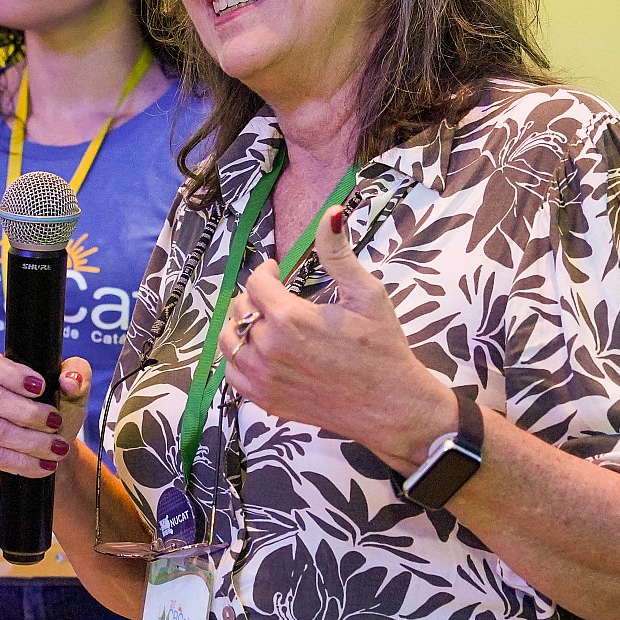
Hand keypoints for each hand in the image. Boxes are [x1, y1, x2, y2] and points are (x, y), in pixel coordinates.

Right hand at [0, 351, 91, 484]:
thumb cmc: (57, 412)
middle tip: (55, 422)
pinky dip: (24, 463)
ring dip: (32, 442)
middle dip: (30, 414)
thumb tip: (69, 381)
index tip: (41, 388)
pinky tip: (44, 464)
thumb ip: (77, 374)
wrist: (53, 450)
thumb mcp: (73, 390)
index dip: (14, 376)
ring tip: (58, 448)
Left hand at [218, 206, 453, 461]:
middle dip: (256, 297)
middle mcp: (268, 348)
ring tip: (266, 323)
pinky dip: (239, 359)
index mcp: (290, 318)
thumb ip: (339, 254)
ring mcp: (263, 377)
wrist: (390, 406)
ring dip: (243, 325)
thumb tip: (330, 213)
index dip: (267, 271)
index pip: (256, 282)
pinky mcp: (265, 400)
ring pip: (229, 340)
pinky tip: (261, 352)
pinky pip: (232, 373)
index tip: (277, 271)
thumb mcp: (366, 295)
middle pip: (240, 308)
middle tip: (278, 298)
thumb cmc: (383, 349)